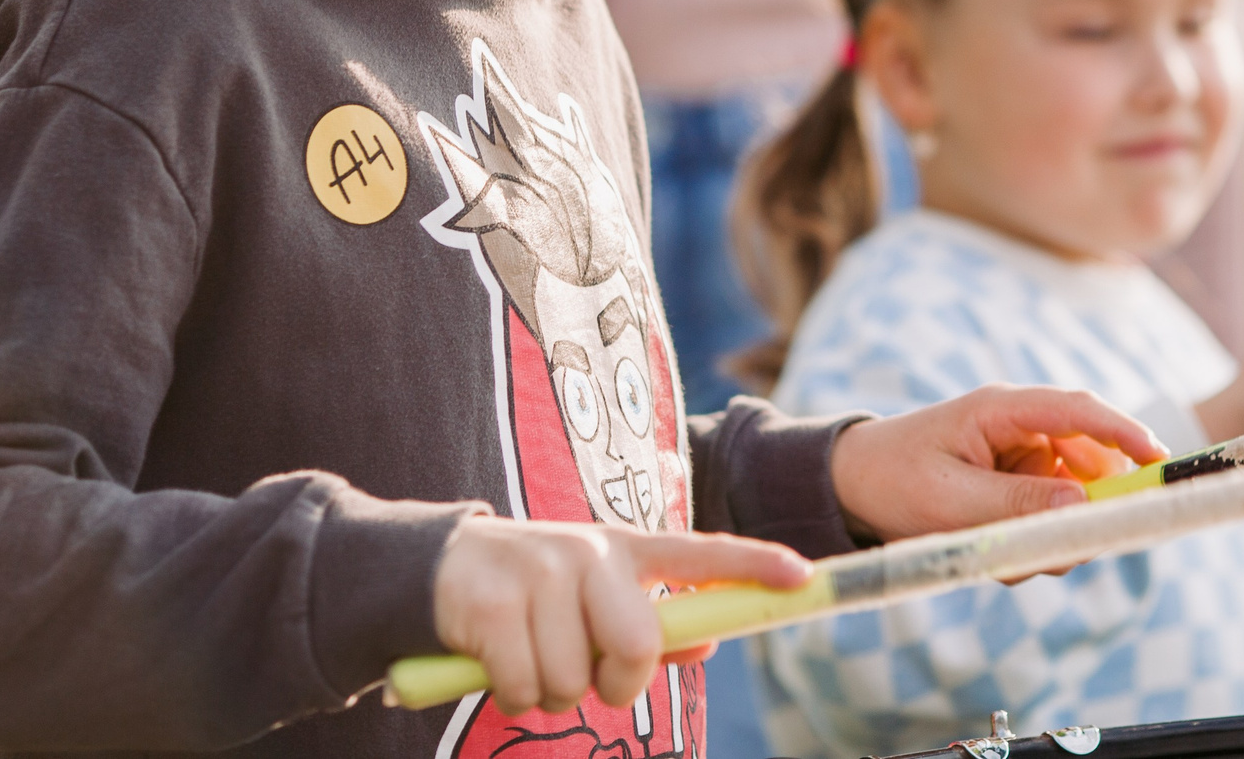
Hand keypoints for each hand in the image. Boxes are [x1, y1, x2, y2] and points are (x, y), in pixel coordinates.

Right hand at [432, 515, 809, 714]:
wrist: (440, 567)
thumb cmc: (535, 595)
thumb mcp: (593, 598)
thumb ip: (650, 622)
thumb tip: (707, 639)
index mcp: (622, 550)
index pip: (699, 553)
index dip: (754, 566)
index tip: (803, 576)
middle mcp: (588, 551)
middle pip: (637, 645)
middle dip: (616, 682)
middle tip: (588, 672)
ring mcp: (540, 571)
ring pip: (574, 679)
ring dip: (551, 691)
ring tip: (530, 654)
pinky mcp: (493, 600)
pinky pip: (524, 687)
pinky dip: (512, 693)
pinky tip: (497, 659)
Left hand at [828, 384, 1167, 541]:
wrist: (850, 487)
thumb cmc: (892, 480)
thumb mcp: (950, 500)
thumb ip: (1017, 503)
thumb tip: (1083, 504)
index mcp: (1001, 409)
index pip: (1079, 410)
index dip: (1124, 432)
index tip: (1159, 460)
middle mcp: (1021, 427)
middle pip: (1091, 462)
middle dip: (1083, 511)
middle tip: (1059, 549)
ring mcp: (1024, 457)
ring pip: (1074, 500)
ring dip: (1049, 536)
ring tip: (994, 552)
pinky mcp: (1020, 486)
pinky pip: (1052, 519)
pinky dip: (1032, 544)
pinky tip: (989, 551)